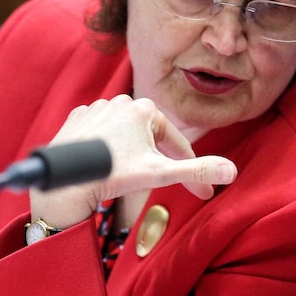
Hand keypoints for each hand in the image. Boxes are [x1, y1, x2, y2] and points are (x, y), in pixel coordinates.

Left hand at [29, 95, 236, 228]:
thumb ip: (196, 170)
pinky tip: (106, 164)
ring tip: (131, 177)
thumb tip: (232, 171)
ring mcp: (97, 108)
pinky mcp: (77, 118)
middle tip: (164, 187)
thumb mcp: (160, 174)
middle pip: (152, 138)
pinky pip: (102, 134)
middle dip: (161, 161)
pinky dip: (108, 148)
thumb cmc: (113, 175)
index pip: (177, 143)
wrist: (63, 183)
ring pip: (127, 135)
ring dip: (134, 154)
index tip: (200, 195)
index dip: (190, 171)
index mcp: (145, 108)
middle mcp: (121, 101)